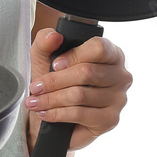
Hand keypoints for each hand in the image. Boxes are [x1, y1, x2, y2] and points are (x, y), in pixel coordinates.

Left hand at [25, 30, 131, 154]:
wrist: (51, 114)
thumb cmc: (54, 80)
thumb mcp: (44, 56)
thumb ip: (45, 41)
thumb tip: (54, 36)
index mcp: (111, 53)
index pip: (98, 47)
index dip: (74, 55)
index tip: (55, 64)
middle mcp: (120, 75)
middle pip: (87, 72)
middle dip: (55, 81)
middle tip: (36, 87)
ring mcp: (118, 99)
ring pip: (80, 95)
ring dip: (52, 99)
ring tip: (36, 101)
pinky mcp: (110, 120)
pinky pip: (81, 114)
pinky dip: (58, 114)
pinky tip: (46, 113)